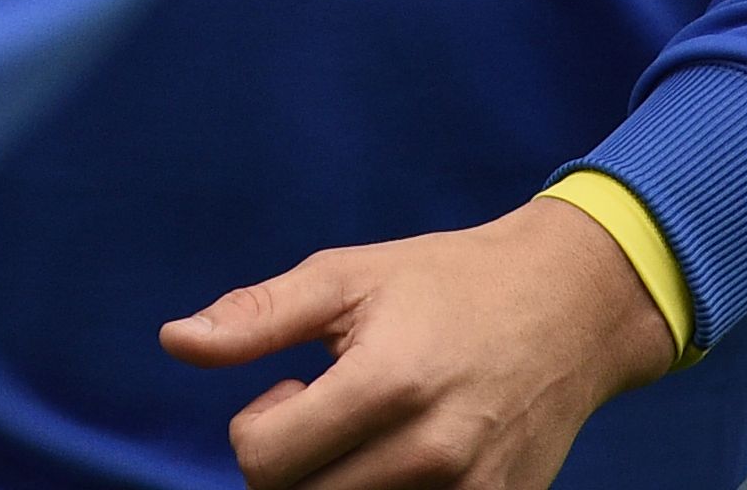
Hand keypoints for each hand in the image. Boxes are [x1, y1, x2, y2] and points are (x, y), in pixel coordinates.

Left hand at [160, 194, 680, 489]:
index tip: (293, 387)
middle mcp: (430, 453)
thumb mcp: (350, 276)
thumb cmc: (448, 282)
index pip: (263, 460)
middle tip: (330, 409)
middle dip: (293, 464)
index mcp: (387, 383)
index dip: (258, 425)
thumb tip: (175, 342)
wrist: (571, 306)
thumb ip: (259, 315)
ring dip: (337, 486)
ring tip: (368, 434)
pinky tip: (403, 459)